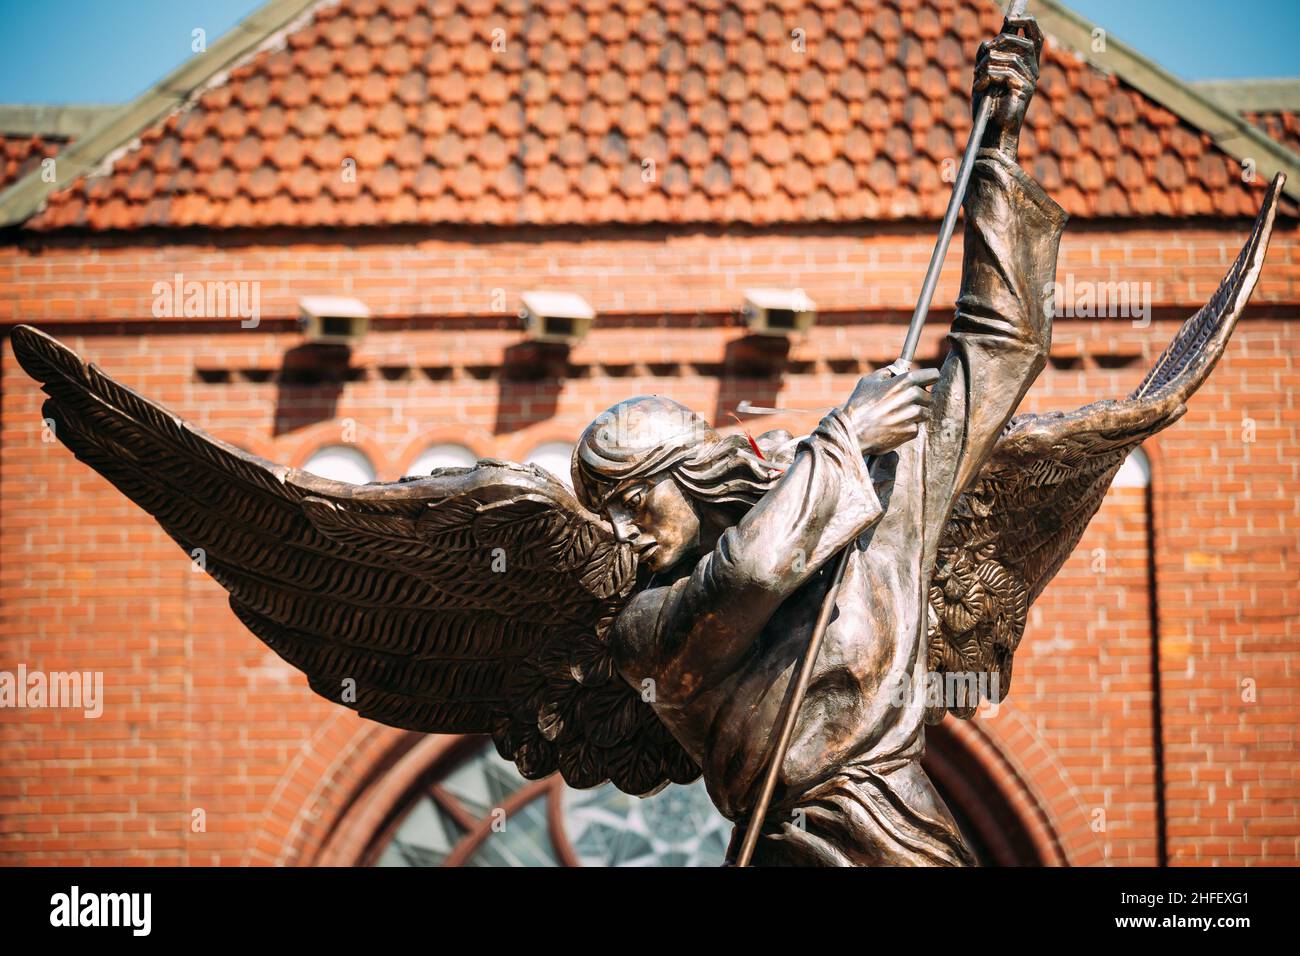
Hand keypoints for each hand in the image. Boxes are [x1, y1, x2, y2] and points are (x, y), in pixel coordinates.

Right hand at [841, 367, 940, 455]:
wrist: (853, 432)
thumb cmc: (859, 405)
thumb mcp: (869, 381)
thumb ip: (888, 372)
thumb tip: (899, 366)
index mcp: (904, 381)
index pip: (933, 375)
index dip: (930, 378)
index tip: (927, 382)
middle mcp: (912, 397)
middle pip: (929, 396)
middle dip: (919, 398)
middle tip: (904, 402)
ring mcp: (913, 415)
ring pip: (925, 412)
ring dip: (915, 413)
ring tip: (897, 415)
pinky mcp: (911, 431)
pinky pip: (916, 426)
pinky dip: (908, 426)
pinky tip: (893, 425)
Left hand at [973, 14, 1042, 158]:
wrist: (991, 133)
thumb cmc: (988, 108)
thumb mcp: (983, 79)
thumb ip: (985, 60)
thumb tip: (985, 42)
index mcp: (1026, 65)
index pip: (1036, 36)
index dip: (1027, 22)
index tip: (1010, 16)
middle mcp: (1032, 71)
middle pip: (1024, 41)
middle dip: (1002, 41)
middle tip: (986, 53)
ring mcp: (1030, 81)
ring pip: (1010, 57)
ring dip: (986, 65)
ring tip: (976, 78)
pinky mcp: (1024, 90)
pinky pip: (1004, 72)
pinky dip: (986, 78)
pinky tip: (979, 88)